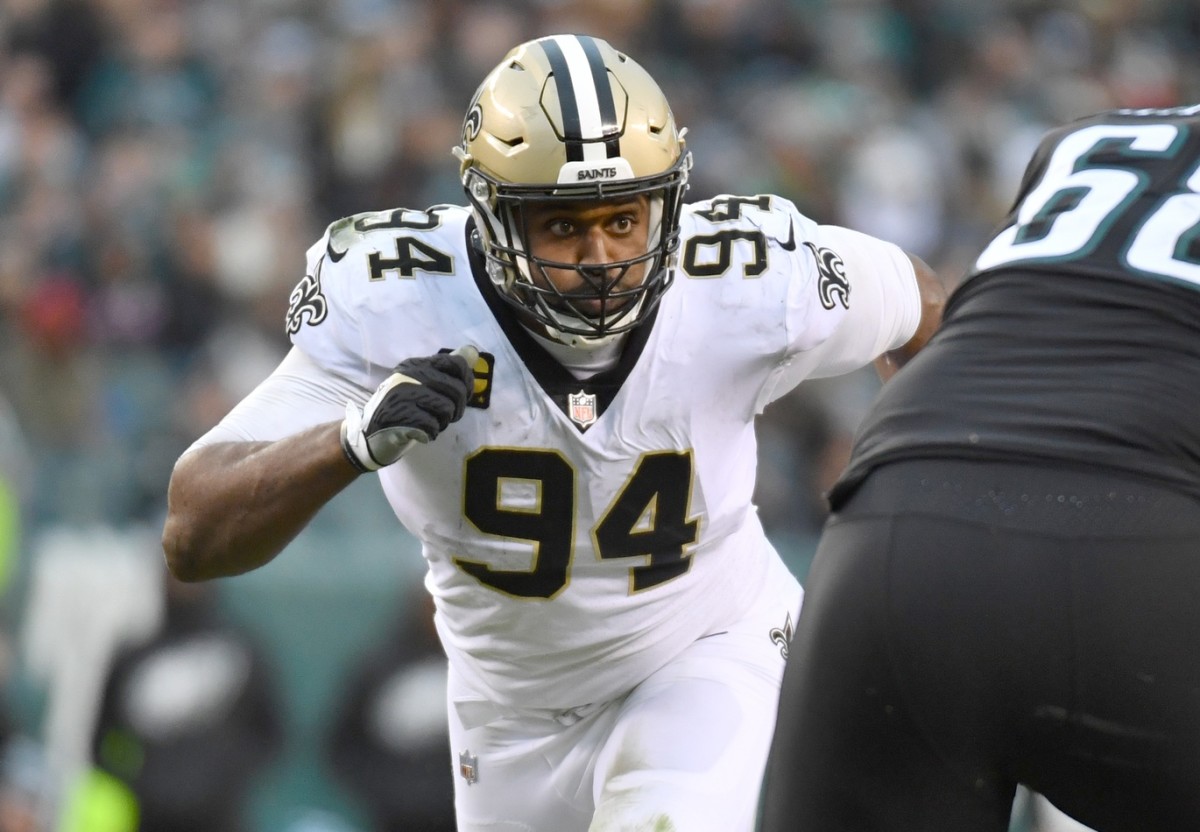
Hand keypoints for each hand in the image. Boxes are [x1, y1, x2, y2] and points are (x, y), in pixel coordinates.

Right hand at [341, 345, 478, 471]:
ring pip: (447, 409)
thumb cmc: (401, 409)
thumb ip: (445, 371)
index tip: (464, 394)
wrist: (369, 434)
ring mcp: (402, 394)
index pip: (456, 363)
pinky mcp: (400, 415)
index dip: (467, 381)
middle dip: (457, 409)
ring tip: (430, 423)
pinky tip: (420, 432)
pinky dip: (431, 433)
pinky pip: (433, 425)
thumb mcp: (421, 385)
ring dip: (443, 422)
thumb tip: (472, 353)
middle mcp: (409, 375)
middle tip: (446, 417)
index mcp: (416, 365)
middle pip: (456, 390)